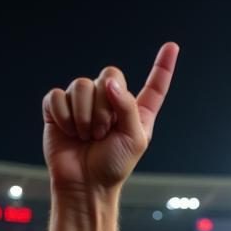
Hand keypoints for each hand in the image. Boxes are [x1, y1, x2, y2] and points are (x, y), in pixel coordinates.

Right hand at [42, 43, 178, 193]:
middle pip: (108, 76)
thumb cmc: (113, 166)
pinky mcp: (59, 108)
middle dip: (104, 107)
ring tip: (86, 136)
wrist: (85, 184)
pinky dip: (64, 117)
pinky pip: (57, 96)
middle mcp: (111, 102)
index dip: (163, 66)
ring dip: (84, 116)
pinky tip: (68, 131)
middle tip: (102, 134)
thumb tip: (108, 82)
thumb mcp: (133, 139)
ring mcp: (84, 103)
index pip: (154, 85)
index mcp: (135, 111)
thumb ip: (128, 107)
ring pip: (81, 85)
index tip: (172, 47)